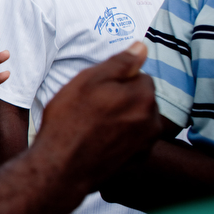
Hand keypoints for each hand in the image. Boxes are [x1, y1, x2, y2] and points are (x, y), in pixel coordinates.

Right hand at [33, 42, 161, 190]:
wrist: (61, 166)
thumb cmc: (69, 121)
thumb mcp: (88, 80)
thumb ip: (120, 62)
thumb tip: (142, 47)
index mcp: (143, 97)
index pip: (140, 75)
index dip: (116, 79)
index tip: (96, 88)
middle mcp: (152, 121)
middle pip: (141, 98)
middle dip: (122, 98)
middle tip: (91, 105)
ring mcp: (145, 143)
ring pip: (136, 118)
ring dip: (122, 117)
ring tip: (93, 124)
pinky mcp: (137, 160)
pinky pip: (133, 139)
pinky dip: (121, 137)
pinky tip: (98, 139)